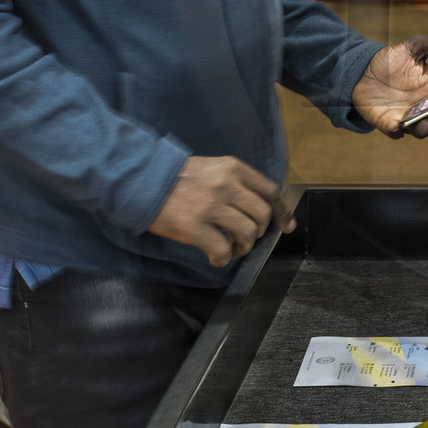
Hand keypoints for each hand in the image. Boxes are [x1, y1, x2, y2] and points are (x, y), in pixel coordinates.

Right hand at [146, 156, 293, 266]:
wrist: (142, 180)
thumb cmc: (176, 177)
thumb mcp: (212, 168)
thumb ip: (234, 182)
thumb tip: (256, 206)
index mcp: (234, 168)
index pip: (270, 191)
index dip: (282, 212)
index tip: (285, 226)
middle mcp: (227, 185)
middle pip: (262, 215)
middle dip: (259, 232)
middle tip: (246, 239)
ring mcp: (212, 206)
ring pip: (247, 234)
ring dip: (243, 247)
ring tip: (231, 249)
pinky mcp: (195, 227)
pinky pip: (223, 250)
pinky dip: (224, 259)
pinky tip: (215, 258)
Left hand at [352, 30, 427, 137]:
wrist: (363, 70)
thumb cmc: (393, 61)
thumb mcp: (415, 48)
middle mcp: (425, 106)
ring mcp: (407, 116)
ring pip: (421, 130)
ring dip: (426, 130)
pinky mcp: (388, 121)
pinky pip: (394, 130)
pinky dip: (397, 130)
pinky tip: (397, 126)